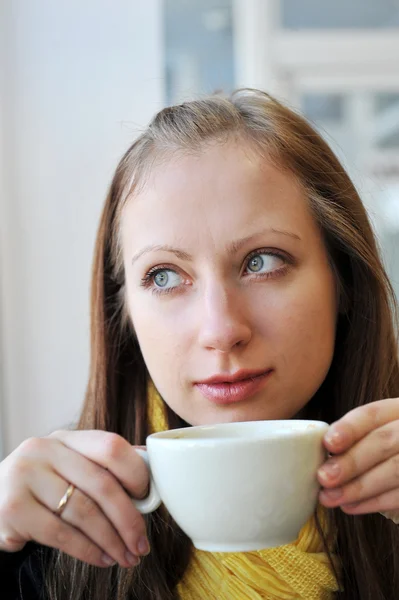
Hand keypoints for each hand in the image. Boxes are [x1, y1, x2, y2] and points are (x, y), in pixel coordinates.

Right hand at [0, 430, 150, 567]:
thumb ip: (103, 467)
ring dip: (111, 540)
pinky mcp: (12, 507)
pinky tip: (102, 559)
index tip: (149, 499)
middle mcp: (44, 449)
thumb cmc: (41, 489)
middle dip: (129, 519)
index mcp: (65, 438)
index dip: (136, 472)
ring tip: (126, 556)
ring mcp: (25, 475)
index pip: (110, 445)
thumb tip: (152, 472)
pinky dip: (87, 551)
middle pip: (101, 483)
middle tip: (142, 544)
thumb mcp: (68, 468)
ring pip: (83, 512)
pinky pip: (61, 534)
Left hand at [317, 398, 398, 519]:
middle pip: (383, 442)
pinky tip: (350, 506)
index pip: (373, 413)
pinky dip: (374, 502)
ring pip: (394, 471)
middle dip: (351, 462)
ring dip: (358, 487)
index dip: (349, 428)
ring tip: (330, 497)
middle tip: (323, 477)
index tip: (327, 443)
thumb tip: (319, 452)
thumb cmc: (381, 446)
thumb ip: (353, 435)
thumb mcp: (375, 429)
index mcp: (396, 410)